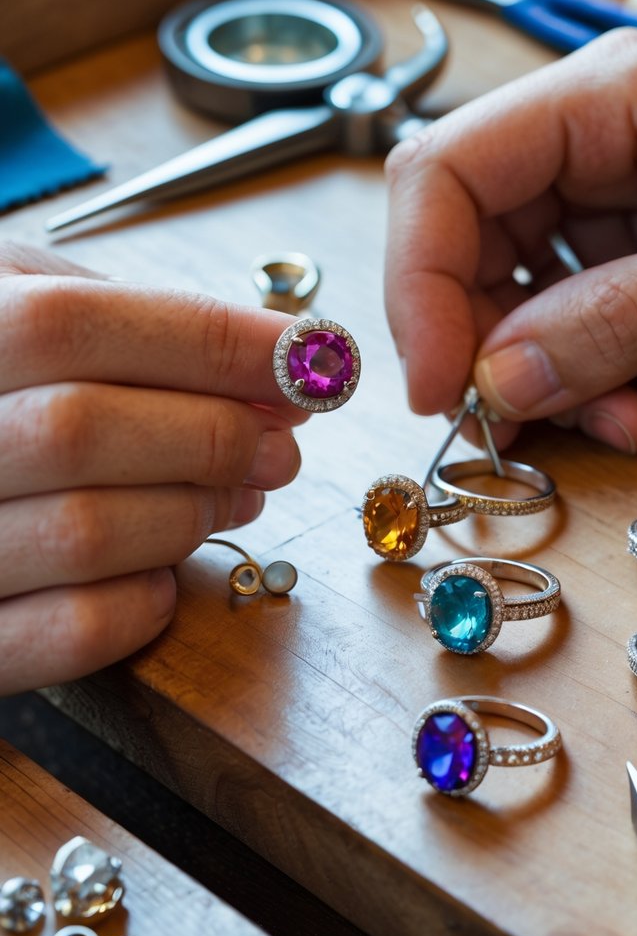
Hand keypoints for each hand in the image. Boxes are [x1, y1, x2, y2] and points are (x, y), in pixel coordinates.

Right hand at [0, 244, 304, 693]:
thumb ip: (131, 321)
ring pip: (88, 533)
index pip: (79, 324)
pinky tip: (166, 573)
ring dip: (196, 514)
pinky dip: (146, 603)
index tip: (310, 357)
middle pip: (83, 429)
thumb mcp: (20, 303)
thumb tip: (274, 360)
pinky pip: (69, 632)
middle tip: (282, 444)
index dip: (211, 342)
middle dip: (214, 435)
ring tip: (237, 494)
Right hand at [384, 30, 636, 451]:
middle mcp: (593, 136)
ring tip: (601, 423)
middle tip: (504, 419)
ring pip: (508, 286)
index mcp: (608, 96)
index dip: (418, 282)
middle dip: (473, 335)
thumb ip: (621, 319)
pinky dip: (577, 374)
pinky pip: (564, 314)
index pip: (443, 173)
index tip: (438, 385)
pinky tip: (626, 410)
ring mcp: (614, 194)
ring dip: (531, 368)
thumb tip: (497, 380)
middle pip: (462, 235)